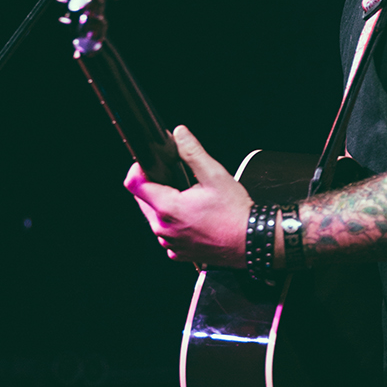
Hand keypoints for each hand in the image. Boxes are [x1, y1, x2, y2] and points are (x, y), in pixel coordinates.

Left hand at [123, 125, 252, 265]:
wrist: (251, 241)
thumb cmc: (235, 214)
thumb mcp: (215, 174)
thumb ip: (192, 151)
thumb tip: (180, 134)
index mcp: (168, 208)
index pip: (134, 185)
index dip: (138, 168)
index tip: (148, 162)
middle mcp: (165, 229)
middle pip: (142, 201)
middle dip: (153, 185)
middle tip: (175, 177)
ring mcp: (171, 243)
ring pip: (154, 218)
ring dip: (163, 204)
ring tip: (187, 197)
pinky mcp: (179, 252)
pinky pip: (167, 234)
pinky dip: (173, 223)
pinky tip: (191, 216)